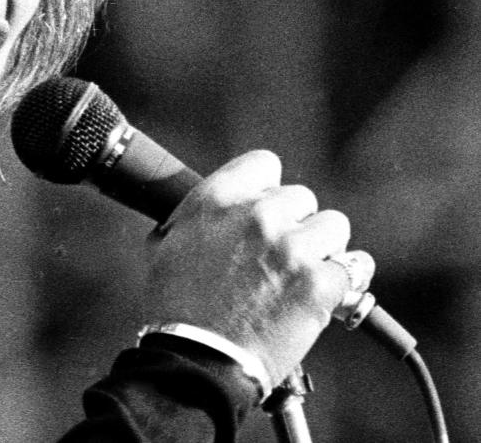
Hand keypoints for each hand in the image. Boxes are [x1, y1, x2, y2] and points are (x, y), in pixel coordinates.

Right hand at [142, 149, 374, 385]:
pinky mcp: (318, 283)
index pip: (264, 163)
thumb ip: (200, 215)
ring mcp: (289, 247)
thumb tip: (218, 207)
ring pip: (334, 226)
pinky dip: (344, 284)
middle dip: (296, 224)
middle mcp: (254, 214)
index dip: (270, 186)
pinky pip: (353, 268)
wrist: (198, 359)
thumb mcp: (169, 243)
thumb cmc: (177, 306)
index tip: (270, 208)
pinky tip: (331, 295)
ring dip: (324, 248)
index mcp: (216, 199)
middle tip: (283, 254)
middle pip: (302, 197)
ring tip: (307, 273)